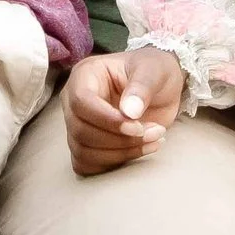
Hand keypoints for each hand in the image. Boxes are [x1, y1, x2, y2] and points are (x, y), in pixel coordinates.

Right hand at [63, 48, 182, 175]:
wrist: (161, 88)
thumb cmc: (153, 71)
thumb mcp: (154, 70)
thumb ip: (141, 87)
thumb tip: (129, 111)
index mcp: (84, 75)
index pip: (81, 102)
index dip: (107, 120)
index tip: (138, 127)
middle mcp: (73, 100)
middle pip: (80, 130)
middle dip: (119, 139)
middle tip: (154, 132)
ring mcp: (77, 124)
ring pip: (83, 151)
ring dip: (120, 153)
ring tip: (153, 140)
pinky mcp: (86, 144)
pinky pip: (86, 164)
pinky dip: (113, 164)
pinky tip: (139, 151)